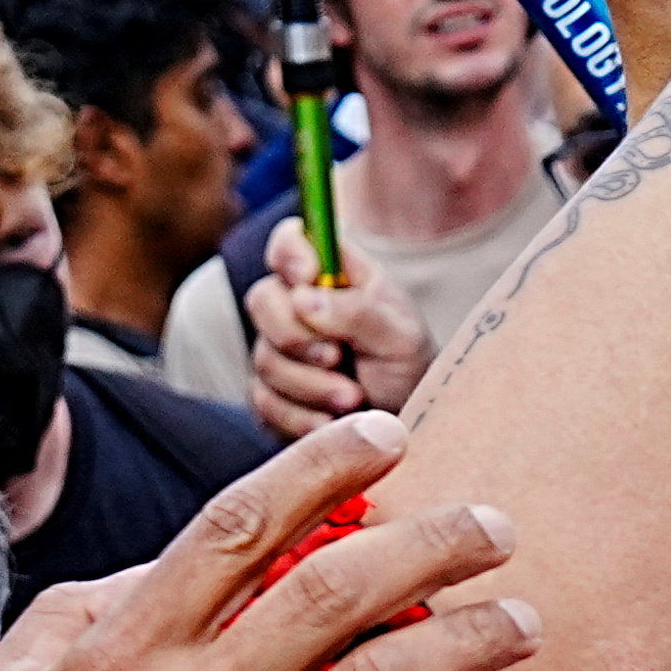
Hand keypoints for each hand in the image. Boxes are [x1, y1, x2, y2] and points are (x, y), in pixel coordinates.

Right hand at [0, 407, 538, 670]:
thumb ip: (73, 616)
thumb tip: (154, 568)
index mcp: (122, 653)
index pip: (238, 526)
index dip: (321, 466)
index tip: (384, 435)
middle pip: (337, 590)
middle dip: (432, 544)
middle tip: (493, 527)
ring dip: (469, 645)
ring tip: (520, 624)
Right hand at [244, 259, 435, 432]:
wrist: (404, 430)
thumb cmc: (408, 372)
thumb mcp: (400, 338)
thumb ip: (358, 312)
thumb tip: (304, 299)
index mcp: (335, 276)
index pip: (291, 240)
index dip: (290, 252)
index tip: (308, 277)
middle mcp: (300, 307)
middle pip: (262, 299)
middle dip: (297, 336)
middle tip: (338, 357)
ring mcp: (281, 351)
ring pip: (263, 358)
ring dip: (310, 384)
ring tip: (354, 397)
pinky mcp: (272, 394)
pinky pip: (264, 401)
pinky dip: (300, 416)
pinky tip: (330, 422)